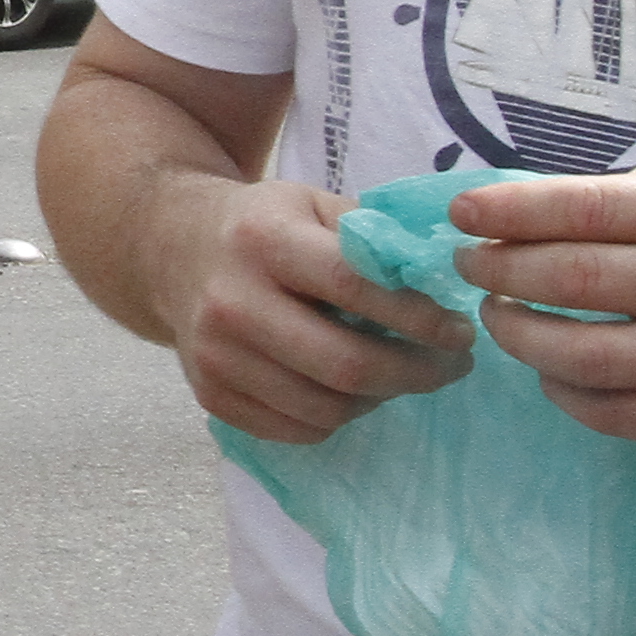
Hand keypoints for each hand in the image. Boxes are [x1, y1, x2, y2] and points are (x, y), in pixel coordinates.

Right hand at [159, 176, 472, 443]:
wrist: (174, 252)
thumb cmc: (263, 225)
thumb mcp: (314, 205)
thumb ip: (373, 239)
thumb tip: (442, 283)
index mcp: (264, 241)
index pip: (353, 287)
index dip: (417, 317)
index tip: (461, 330)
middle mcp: (232, 302)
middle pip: (344, 364)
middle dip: (416, 372)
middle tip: (452, 365)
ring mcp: (216, 357)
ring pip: (325, 408)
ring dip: (381, 398)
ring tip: (403, 375)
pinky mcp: (211, 396)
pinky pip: (296, 430)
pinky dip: (338, 417)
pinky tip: (354, 391)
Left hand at [448, 163, 635, 447]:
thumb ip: (635, 195)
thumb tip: (526, 204)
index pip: (589, 208)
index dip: (513, 211)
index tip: (462, 214)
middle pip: (574, 280)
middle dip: (500, 271)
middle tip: (468, 265)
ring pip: (580, 355)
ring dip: (517, 335)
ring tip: (496, 315)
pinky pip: (607, 411)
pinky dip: (560, 389)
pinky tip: (546, 367)